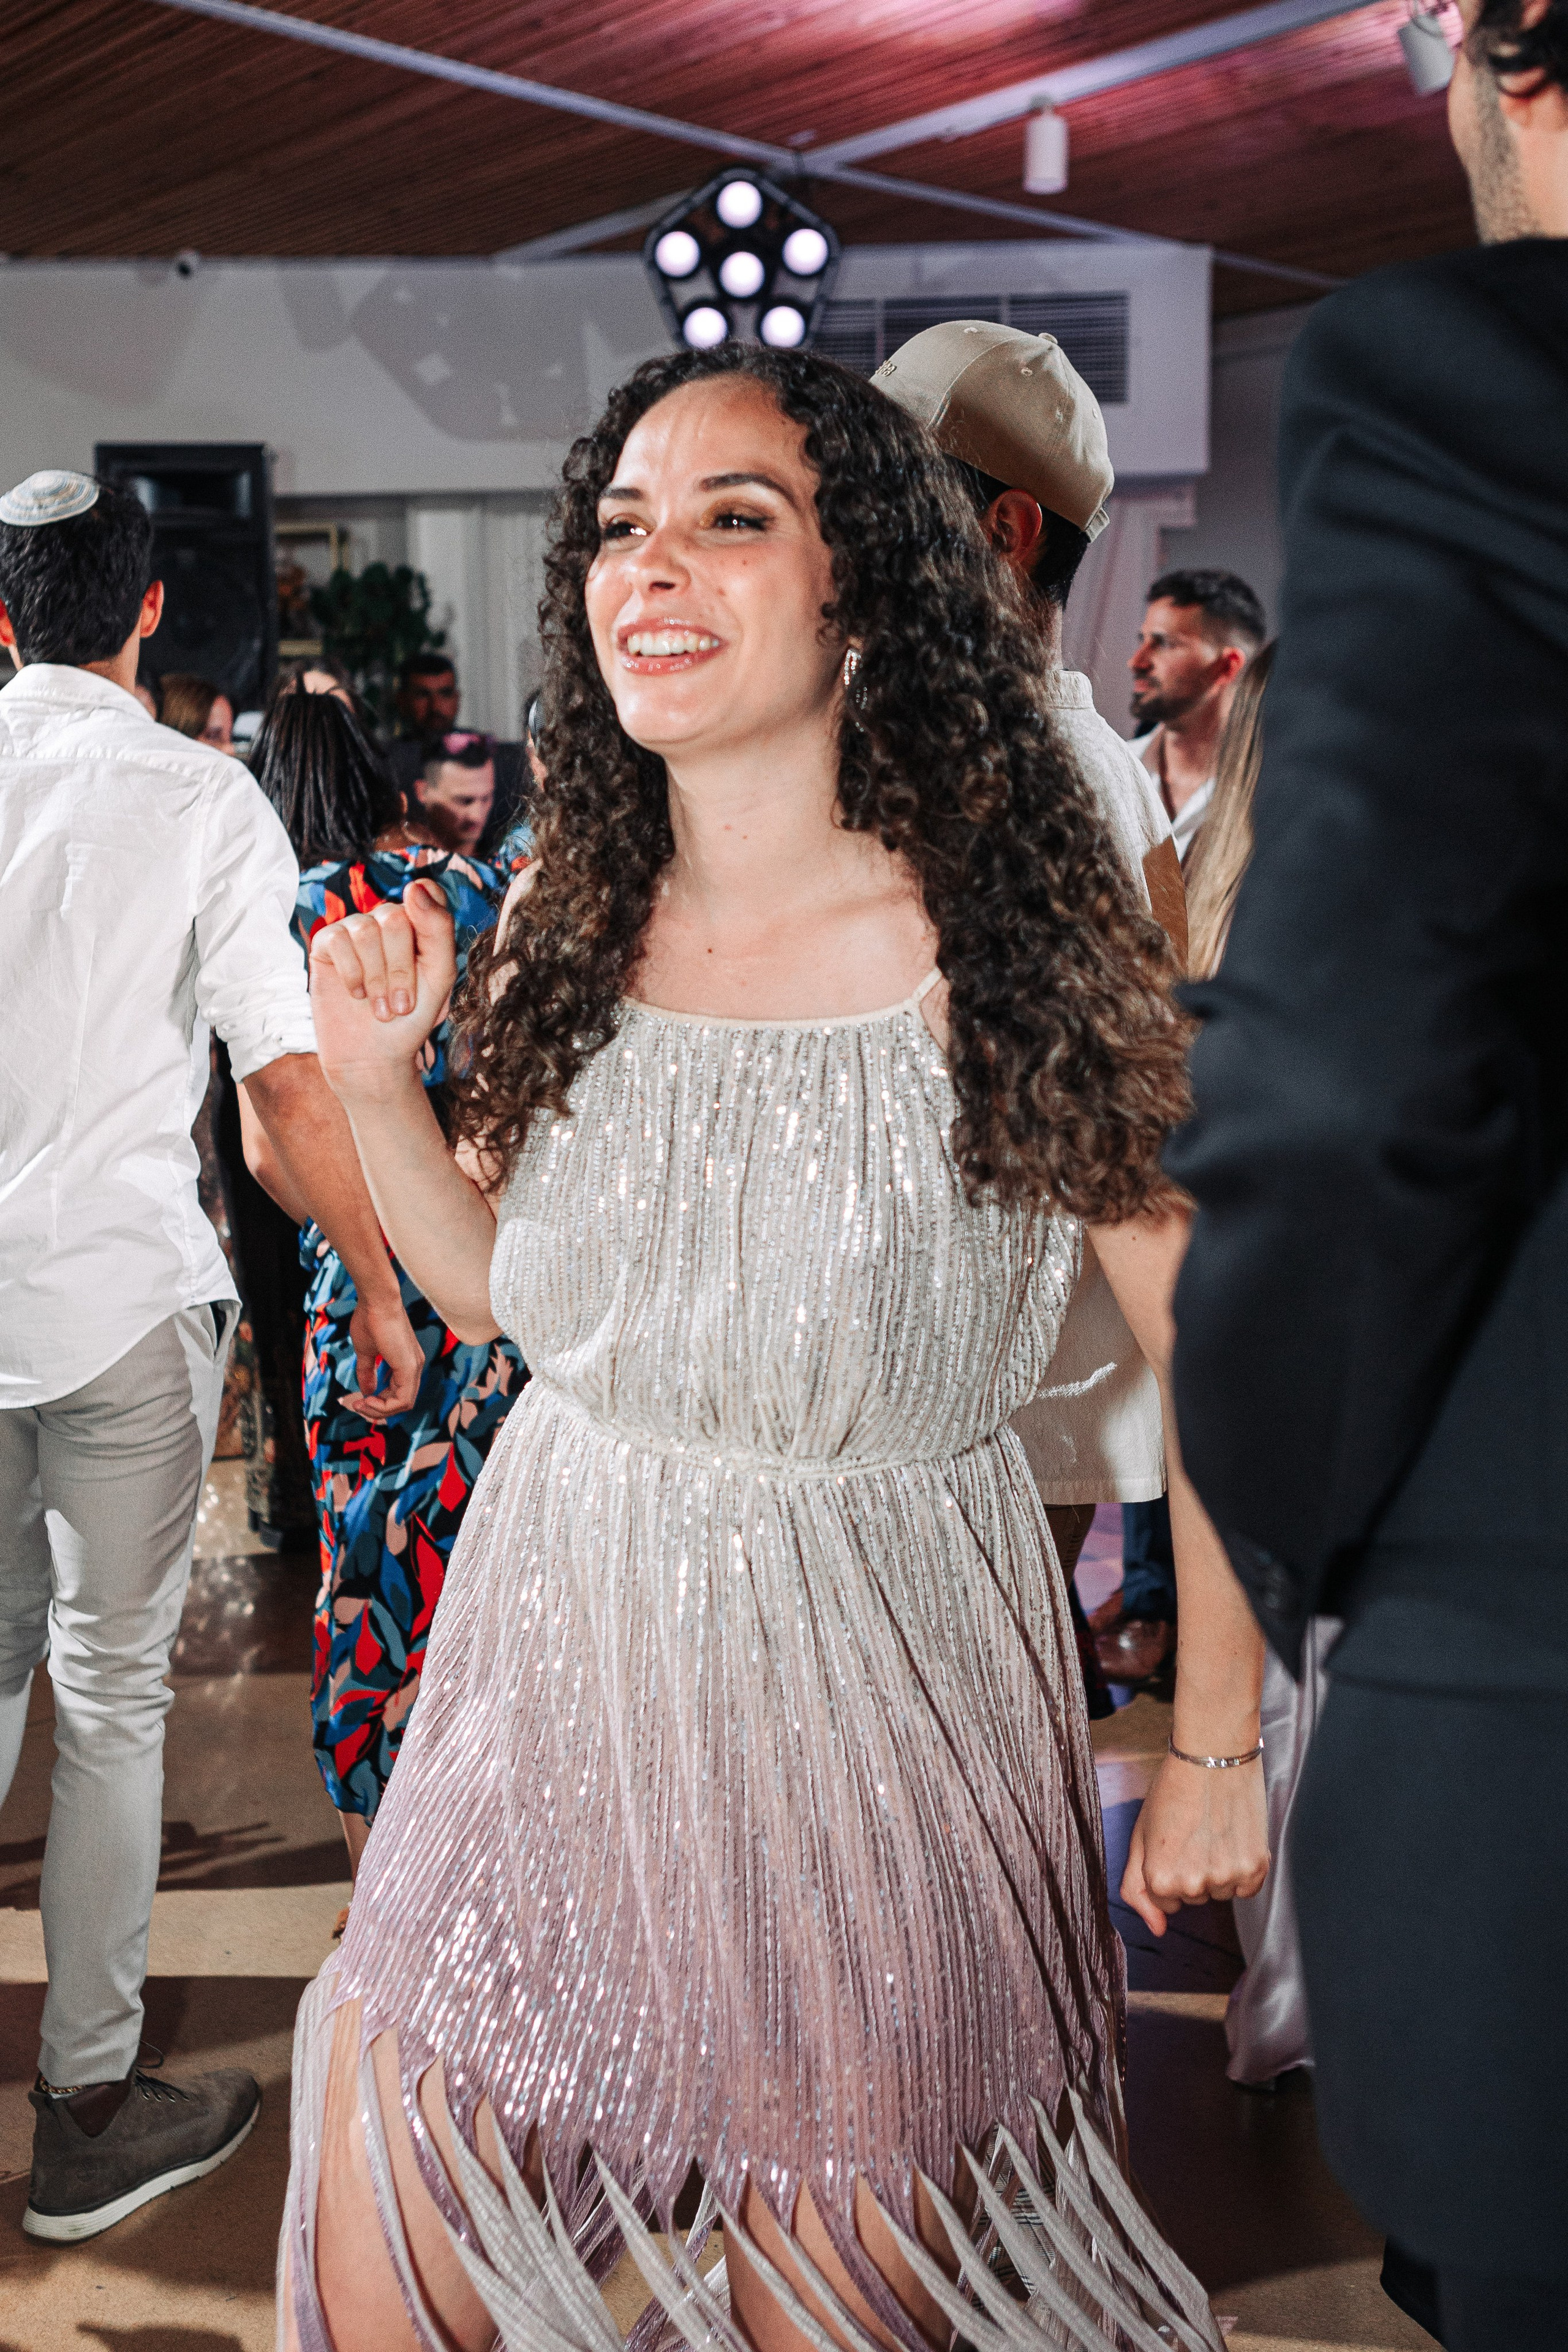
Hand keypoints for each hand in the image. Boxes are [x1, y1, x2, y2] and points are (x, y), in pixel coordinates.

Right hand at [309, 880, 457, 1103]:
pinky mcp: (326, 944)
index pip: (427, 892)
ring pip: (366, 930)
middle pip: (395, 918)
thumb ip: (437, 928)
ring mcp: (355, 930)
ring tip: (380, 1008)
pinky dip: (352, 974)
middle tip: (401, 1004)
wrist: (375, 1054)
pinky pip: (338, 940)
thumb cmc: (412, 1016)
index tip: (426, 952)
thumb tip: (413, 885)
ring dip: (377, 978)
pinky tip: (356, 994)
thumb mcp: (439, 975)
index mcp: (419, 924)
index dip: (427, 913)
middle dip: (400, 969)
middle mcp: (386, 920)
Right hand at [343, 1289, 423, 1420]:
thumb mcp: (366, 1352)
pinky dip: (384, 1406)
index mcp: (406, 1362)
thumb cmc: (370, 1319)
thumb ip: (367, 1372)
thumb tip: (366, 1391)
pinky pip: (403, 1400)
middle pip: (402, 1402)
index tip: (358, 1400)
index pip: (398, 1393)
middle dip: (378, 1410)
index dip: (379, 1403)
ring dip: (380, 1410)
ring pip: (403, 1404)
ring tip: (360, 1404)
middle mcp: (415, 1366)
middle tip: (357, 1406)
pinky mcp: (409, 1367)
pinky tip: (368, 1400)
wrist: (376, 1301)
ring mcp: (414, 1367)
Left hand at [1121, 1752, 1268, 1936]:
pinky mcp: (1256, 1867)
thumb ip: (1137, 1888)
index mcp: (1159, 1878)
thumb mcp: (1141, 1835)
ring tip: (1213, 1828)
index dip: (1167, 1870)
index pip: (1165, 1903)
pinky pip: (1246, 1887)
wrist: (1213, 1753)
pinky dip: (1242, 1867)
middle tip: (1193, 1830)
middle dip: (1191, 1870)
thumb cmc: (1173, 1791)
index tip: (1172, 1842)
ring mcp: (1226, 1877)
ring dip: (1218, 1868)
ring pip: (1221, 1892)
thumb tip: (1157, 1930)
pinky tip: (1233, 1836)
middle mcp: (1193, 1885)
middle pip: (1193, 1898)